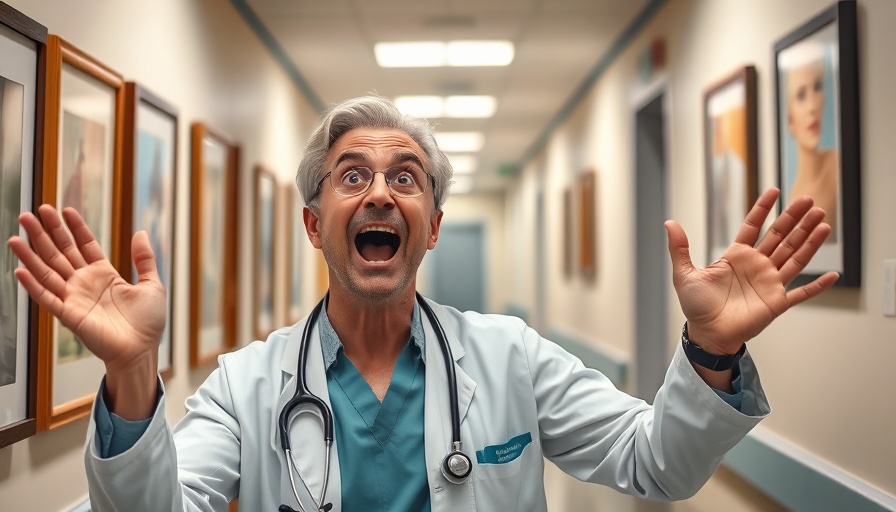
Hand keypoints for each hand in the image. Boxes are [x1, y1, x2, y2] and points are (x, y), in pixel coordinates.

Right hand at [8, 206, 165, 417]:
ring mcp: (75, 298)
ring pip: (48, 271)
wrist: (142, 350)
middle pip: (61, 253)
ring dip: (31, 254)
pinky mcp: (69, 315)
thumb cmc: (147, 323)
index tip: (65, 209)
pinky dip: (33, 285)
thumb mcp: (152, 284)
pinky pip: (47, 297)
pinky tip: (20, 269)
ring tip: (17, 234)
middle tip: (33, 213)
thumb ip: (144, 259)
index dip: (75, 228)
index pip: (85, 245)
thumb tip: (140, 232)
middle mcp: (85, 284)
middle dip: (47, 232)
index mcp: (104, 274)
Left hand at [664, 188, 838, 354]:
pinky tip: (834, 274)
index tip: (773, 191)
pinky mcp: (777, 302)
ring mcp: (769, 283)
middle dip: (795, 218)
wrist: (706, 334)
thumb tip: (669, 222)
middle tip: (809, 200)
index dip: (763, 209)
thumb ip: (679, 248)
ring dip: (810, 240)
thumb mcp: (684, 274)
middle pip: (780, 236)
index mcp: (736, 256)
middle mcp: (756, 266)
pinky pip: (802, 293)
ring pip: (795, 256)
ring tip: (823, 222)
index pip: (753, 226)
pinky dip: (818, 285)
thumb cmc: (696, 306)